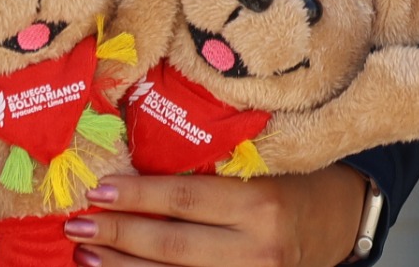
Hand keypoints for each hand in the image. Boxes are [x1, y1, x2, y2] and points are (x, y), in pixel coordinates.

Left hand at [65, 166, 371, 266]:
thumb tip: (133, 166)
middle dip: (121, 236)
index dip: (138, 197)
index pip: (187, 200)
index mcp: (261, 204)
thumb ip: (208, 169)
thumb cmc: (292, 181)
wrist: (341, 220)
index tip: (98, 190)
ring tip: (86, 252)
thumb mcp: (259, 165)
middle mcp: (259, 250)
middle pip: (174, 246)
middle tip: (77, 224)